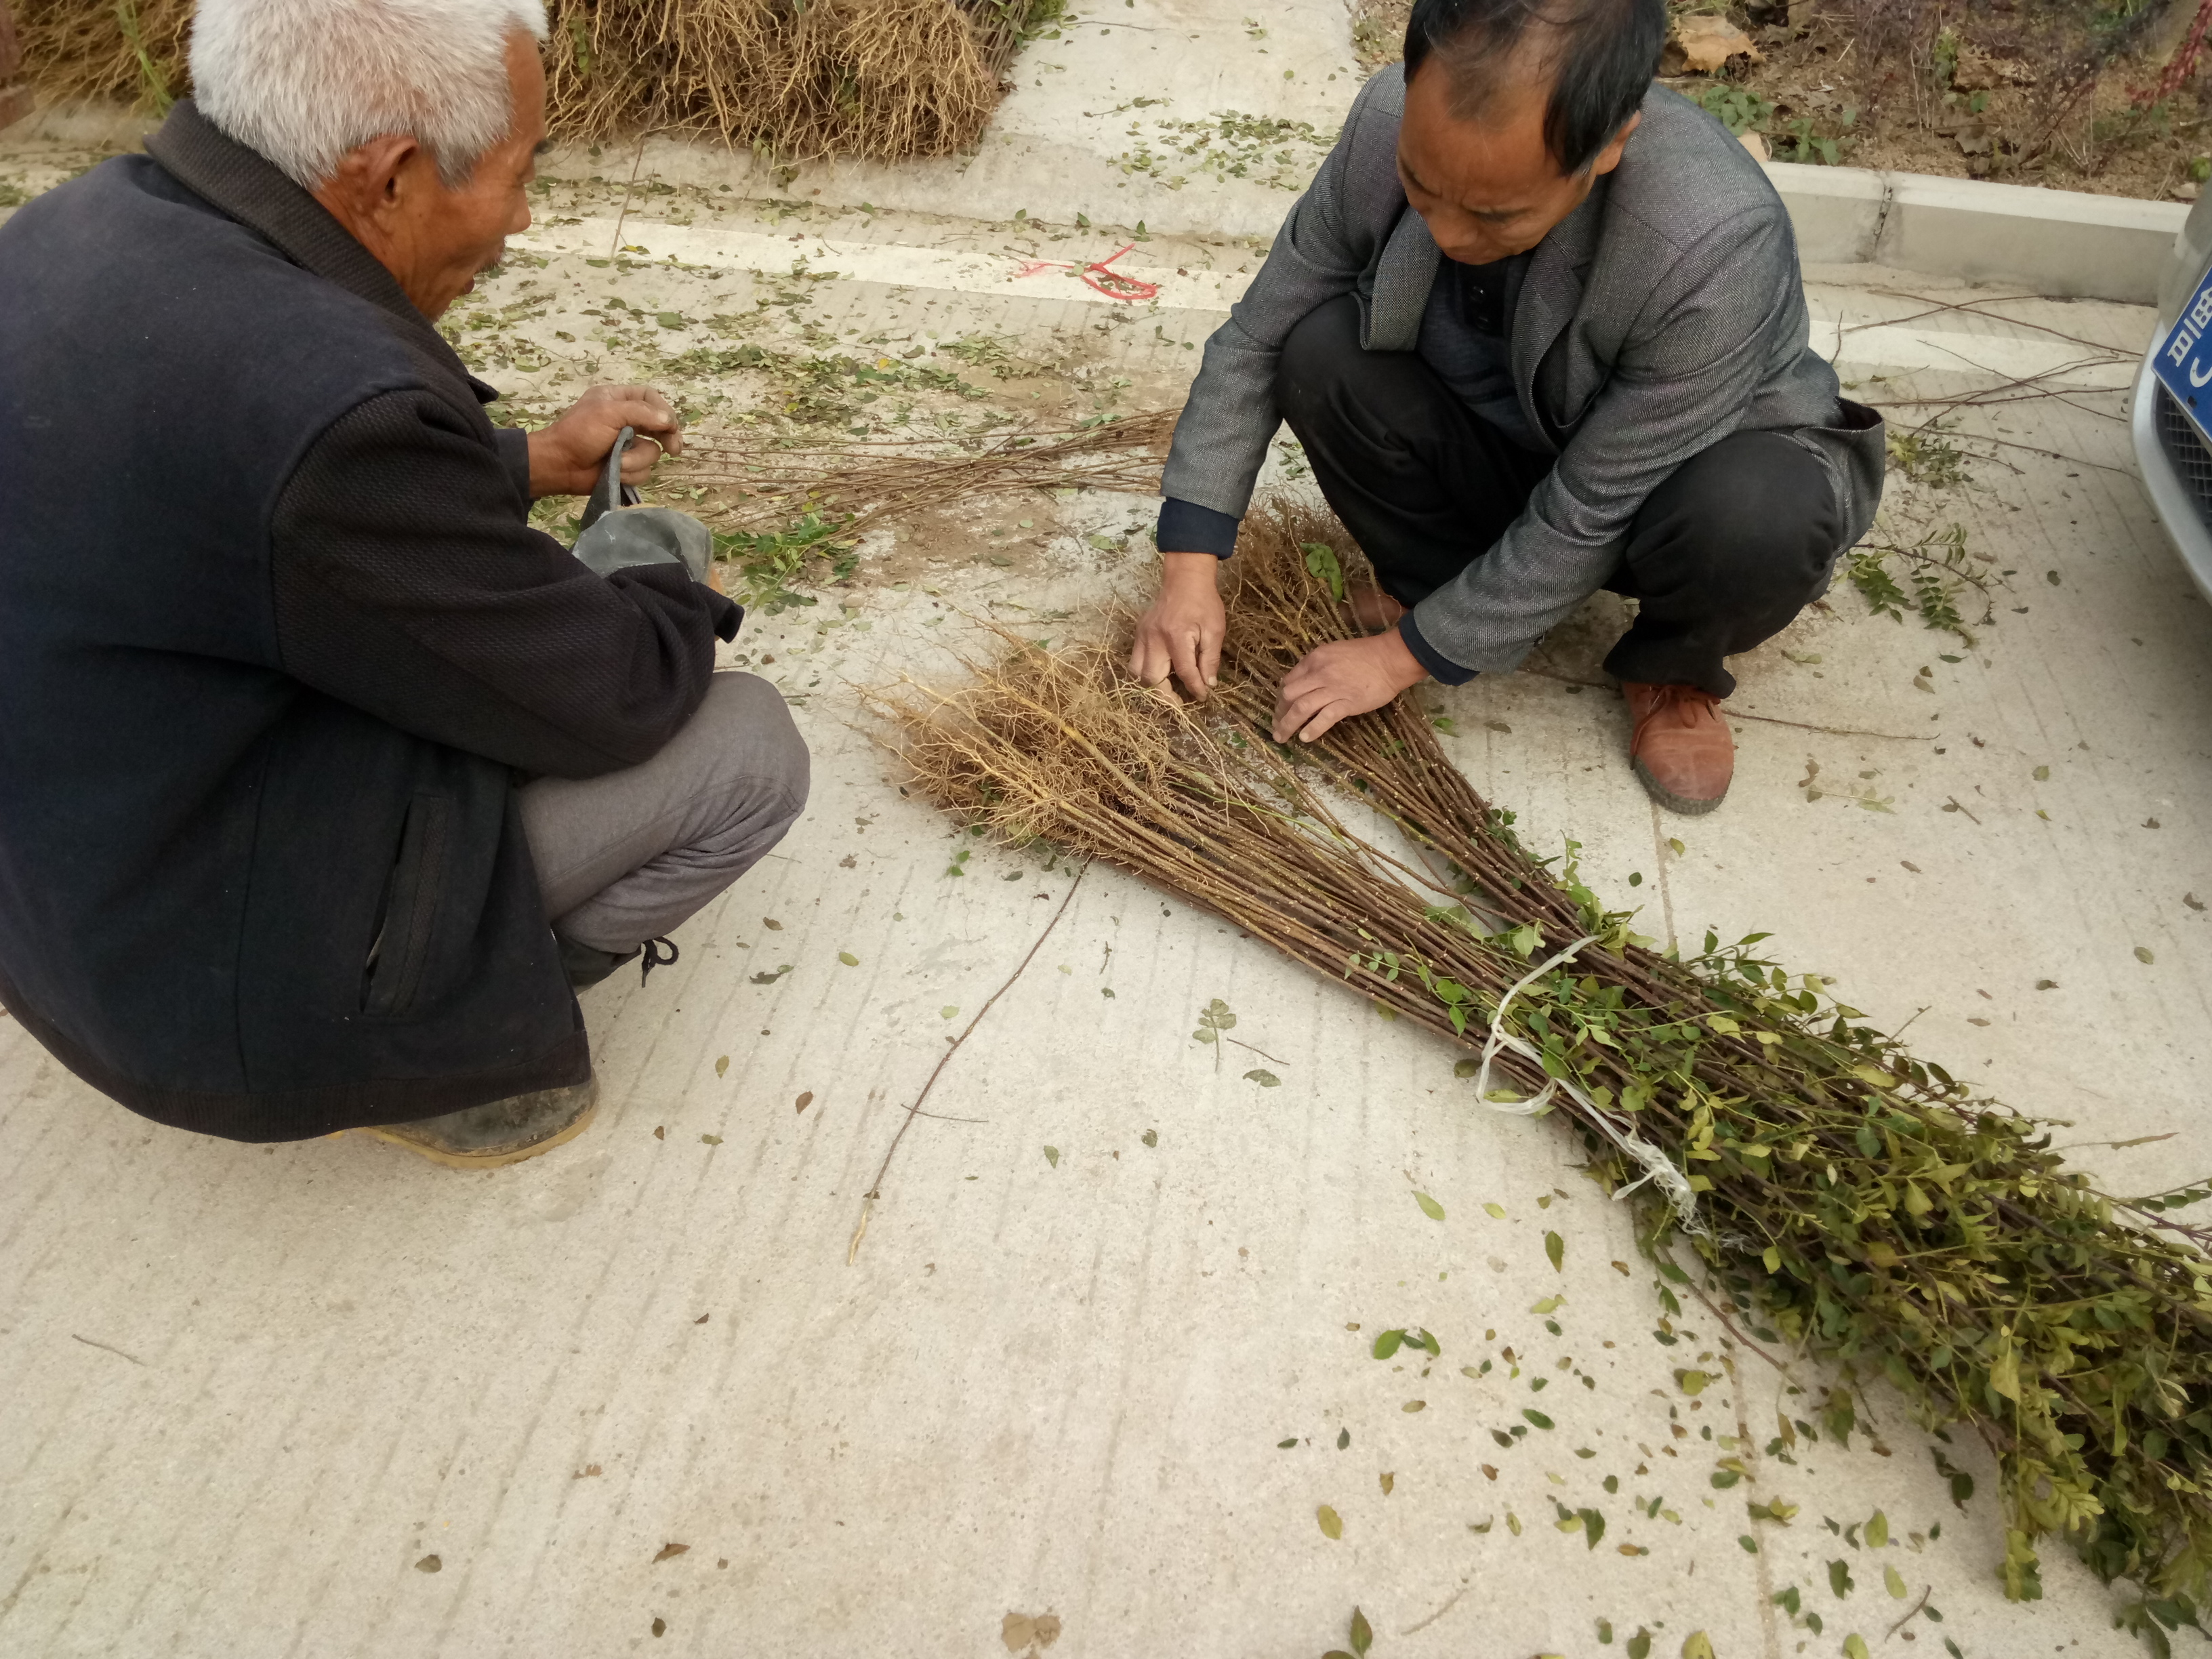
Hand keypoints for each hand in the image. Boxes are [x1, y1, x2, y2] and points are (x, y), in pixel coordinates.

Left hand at [525, 384, 684, 497]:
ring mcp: (627, 445)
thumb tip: (668, 422)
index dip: (664, 411)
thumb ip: (641, 413)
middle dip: (667, 438)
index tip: (670, 426)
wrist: (559, 465)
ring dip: (635, 460)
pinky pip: (643, 471)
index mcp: (618, 400)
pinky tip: (616, 472)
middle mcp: (626, 420)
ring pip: (651, 453)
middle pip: (659, 426)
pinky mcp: (626, 467)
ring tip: (618, 462)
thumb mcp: (608, 413)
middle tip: (674, 450)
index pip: (650, 398)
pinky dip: (630, 473)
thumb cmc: (579, 433)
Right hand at [1128, 551, 1226, 698]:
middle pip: (1150, 678)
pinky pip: (1135, 659)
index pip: (1183, 672)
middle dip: (1165, 695)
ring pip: (1136, 671)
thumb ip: (1210, 659)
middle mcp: (1154, 638)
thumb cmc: (1204, 603)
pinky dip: (1146, 670)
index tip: (1202, 697)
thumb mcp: (1215, 630)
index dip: (1194, 689)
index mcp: (1176, 636)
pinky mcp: (1139, 633)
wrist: (1185, 578)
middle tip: (1180, 700)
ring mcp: (1142, 635)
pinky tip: (1161, 670)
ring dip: (1151, 684)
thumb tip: (1208, 684)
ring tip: (1167, 688)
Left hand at [1272, 629, 1429, 742]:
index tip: (1280, 709)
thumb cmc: (1365, 654)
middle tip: (1278, 727)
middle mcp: (1319, 673)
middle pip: (1289, 695)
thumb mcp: (1334, 653)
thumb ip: (1317, 667)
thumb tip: (1305, 684)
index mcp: (1314, 659)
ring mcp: (1333, 688)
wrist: (1391, 659)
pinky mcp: (1347, 702)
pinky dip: (1312, 729)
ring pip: (1301, 708)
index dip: (1280, 698)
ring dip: (1288, 725)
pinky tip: (1305, 738)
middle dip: (1279, 713)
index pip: (1288, 680)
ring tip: (1282, 737)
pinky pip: (1324, 718)